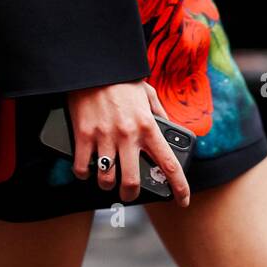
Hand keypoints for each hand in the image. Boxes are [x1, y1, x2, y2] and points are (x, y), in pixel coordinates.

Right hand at [66, 79, 190, 205]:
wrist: (94, 65)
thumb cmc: (122, 79)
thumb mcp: (147, 93)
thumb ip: (160, 113)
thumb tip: (169, 129)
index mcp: (148, 126)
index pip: (169, 164)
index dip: (179, 187)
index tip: (183, 201)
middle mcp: (128, 135)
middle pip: (131, 182)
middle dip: (131, 194)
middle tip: (129, 192)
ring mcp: (105, 136)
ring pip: (106, 179)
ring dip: (107, 184)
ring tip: (107, 179)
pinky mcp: (84, 135)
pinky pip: (83, 168)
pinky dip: (84, 174)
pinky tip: (87, 169)